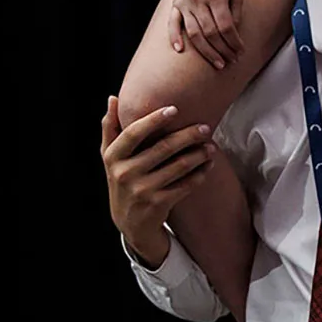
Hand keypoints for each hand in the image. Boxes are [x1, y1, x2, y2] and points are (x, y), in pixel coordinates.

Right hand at [101, 96, 214, 265]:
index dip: (153, 120)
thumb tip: (113, 98)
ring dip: (199, 154)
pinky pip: (185, 185)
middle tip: (205, 127)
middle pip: (162, 148)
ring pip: (178, 166)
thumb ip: (111, 128)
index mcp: (112, 157)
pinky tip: (209, 165)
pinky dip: (200, 174)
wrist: (130, 222)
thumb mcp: (110, 157)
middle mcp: (124, 173)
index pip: (133, 133)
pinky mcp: (158, 204)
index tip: (174, 108)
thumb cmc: (122, 180)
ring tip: (211, 146)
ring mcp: (142, 190)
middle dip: (187, 136)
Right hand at [167, 0, 242, 67]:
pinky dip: (175, 37)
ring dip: (206, 51)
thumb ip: (235, 14)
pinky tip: (180, 50)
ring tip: (217, 62)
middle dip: (223, 50)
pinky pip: (173, 23)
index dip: (234, 42)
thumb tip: (234, 37)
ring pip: (194, 33)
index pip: (226, 27)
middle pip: (210, 33)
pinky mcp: (176, 3)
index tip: (240, 52)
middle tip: (231, 61)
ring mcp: (185, 2)